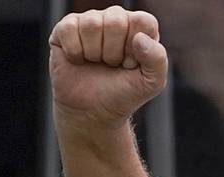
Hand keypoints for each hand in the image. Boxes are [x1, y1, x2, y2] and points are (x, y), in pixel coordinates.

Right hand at [49, 6, 167, 129]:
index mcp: (140, 28)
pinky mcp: (65, 28)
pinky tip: (79, 60)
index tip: (132, 64)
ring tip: (97, 63)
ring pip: (92, 24)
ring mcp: (90, 21)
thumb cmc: (123, 94)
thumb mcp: (151, 83)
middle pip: (115, 21)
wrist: (93, 111)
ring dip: (94, 53)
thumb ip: (157, 59)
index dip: (136, 48)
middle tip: (112, 65)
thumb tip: (139, 37)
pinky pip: (69, 29)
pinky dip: (75, 52)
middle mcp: (115, 19)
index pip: (143, 21)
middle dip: (113, 52)